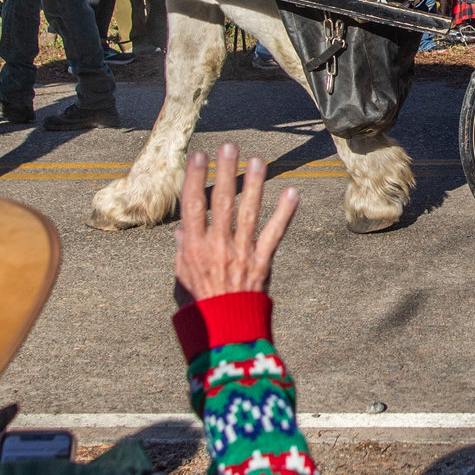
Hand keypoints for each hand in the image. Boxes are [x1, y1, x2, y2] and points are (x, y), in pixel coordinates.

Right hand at [174, 143, 299, 303]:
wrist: (227, 328)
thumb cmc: (202, 303)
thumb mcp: (183, 277)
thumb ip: (183, 251)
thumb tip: (182, 230)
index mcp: (195, 248)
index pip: (193, 207)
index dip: (195, 180)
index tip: (199, 156)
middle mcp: (218, 246)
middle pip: (222, 203)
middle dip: (226, 172)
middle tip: (230, 146)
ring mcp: (242, 252)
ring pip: (248, 213)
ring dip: (254, 185)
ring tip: (258, 160)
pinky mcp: (262, 261)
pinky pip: (275, 234)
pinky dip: (285, 213)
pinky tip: (292, 193)